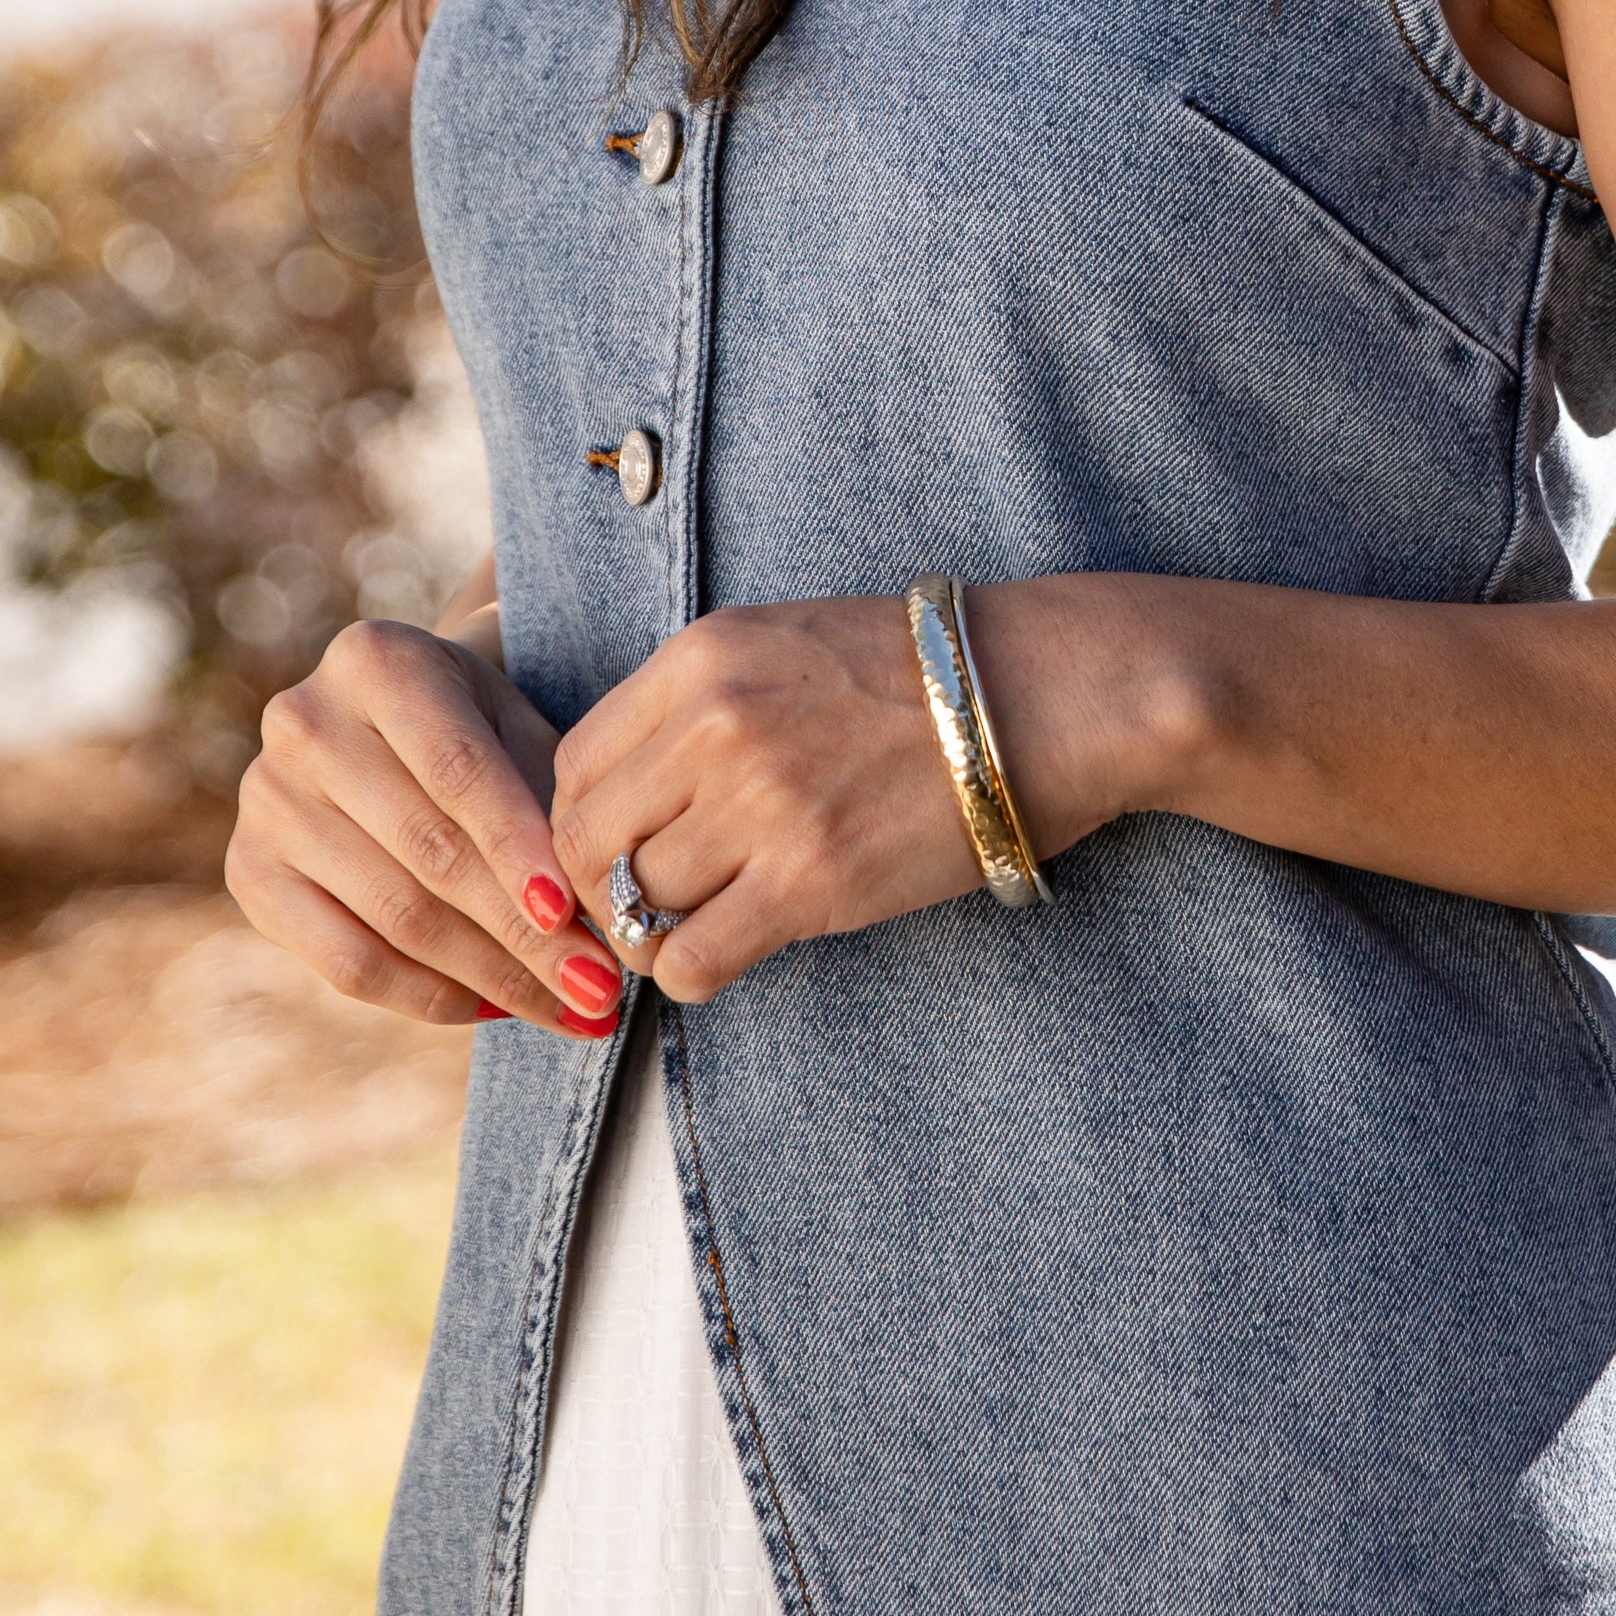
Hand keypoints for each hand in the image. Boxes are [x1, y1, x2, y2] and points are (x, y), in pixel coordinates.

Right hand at [228, 618, 629, 1036]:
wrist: (386, 724)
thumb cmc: (475, 726)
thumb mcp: (517, 726)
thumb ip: (551, 801)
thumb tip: (594, 918)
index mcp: (377, 662)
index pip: (458, 769)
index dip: (519, 848)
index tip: (576, 915)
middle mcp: (304, 723)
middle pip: (428, 853)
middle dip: (525, 934)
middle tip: (599, 988)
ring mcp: (266, 800)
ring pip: (394, 918)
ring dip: (492, 977)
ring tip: (569, 1010)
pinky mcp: (249, 873)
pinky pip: (347, 965)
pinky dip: (430, 997)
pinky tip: (493, 1007)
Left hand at [549, 595, 997, 1005]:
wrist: (1040, 697)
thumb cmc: (923, 674)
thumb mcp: (785, 642)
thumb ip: (699, 702)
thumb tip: (630, 789)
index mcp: (701, 659)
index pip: (575, 765)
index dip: (583, 822)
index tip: (618, 848)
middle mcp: (714, 726)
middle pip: (584, 840)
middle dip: (598, 886)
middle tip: (640, 905)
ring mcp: (760, 805)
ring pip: (633, 904)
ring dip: (651, 932)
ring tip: (695, 926)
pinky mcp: (809, 882)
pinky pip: (691, 959)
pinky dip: (688, 973)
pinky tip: (725, 953)